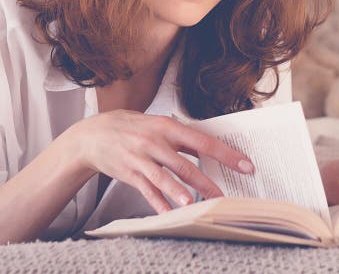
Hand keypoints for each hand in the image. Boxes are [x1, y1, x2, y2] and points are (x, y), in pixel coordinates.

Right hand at [67, 109, 254, 213]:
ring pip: (164, 178)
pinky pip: (147, 191)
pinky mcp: (129, 173)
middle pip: (184, 164)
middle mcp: (154, 142)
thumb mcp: (155, 123)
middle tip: (224, 196)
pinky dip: (159, 203)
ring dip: (179, 192)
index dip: (225, 154)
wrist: (93, 135)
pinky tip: (170, 214)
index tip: (245, 165)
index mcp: (165, 126)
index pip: (201, 141)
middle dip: (206, 181)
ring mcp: (140, 158)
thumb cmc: (129, 127)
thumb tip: (206, 149)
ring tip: (195, 205)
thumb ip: (179, 137)